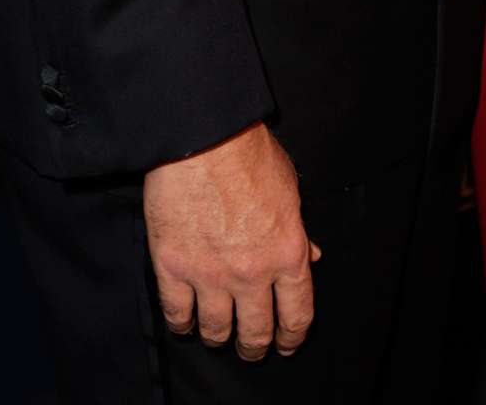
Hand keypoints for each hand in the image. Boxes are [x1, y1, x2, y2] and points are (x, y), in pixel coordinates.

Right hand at [144, 122, 320, 360]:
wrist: (203, 136)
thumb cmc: (248, 153)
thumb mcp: (289, 188)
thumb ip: (299, 229)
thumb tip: (311, 256)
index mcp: (287, 252)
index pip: (297, 314)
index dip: (293, 336)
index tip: (288, 342)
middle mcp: (252, 273)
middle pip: (256, 332)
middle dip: (256, 347)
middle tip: (253, 349)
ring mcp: (210, 275)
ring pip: (216, 330)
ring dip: (220, 337)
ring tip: (219, 335)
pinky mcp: (173, 268)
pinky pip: (178, 314)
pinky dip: (183, 324)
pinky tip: (186, 321)